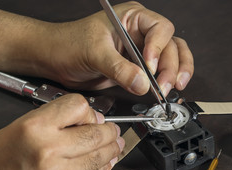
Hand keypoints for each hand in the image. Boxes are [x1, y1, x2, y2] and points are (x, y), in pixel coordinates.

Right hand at [0, 94, 123, 169]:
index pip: (78, 106)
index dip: (89, 110)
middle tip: (114, 131)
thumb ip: (51, 122)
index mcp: (34, 129)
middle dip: (110, 131)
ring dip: (112, 149)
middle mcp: (49, 151)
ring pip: (101, 156)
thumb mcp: (16, 131)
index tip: (92, 116)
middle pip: (97, 132)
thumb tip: (85, 120)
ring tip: (116, 145)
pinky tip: (106, 163)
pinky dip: (103, 168)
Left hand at [42, 1, 193, 95]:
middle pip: (170, 45)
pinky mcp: (137, 68)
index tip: (149, 66)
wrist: (56, 59)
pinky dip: (165, 81)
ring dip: (174, 73)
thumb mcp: (94, 53)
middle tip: (163, 86)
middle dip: (170, 67)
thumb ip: (119, 68)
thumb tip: (142, 83)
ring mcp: (140, 51)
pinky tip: (165, 90)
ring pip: (171, 57)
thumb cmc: (69, 44)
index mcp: (132, 18)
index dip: (159, 48)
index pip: (159, 28)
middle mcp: (140, 32)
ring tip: (172, 88)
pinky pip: (159, 73)